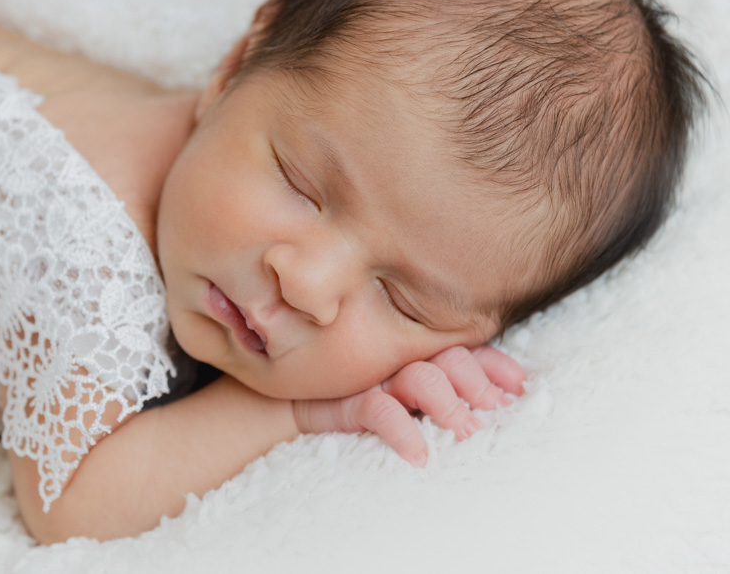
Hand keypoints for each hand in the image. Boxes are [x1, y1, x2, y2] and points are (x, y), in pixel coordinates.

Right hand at [292, 345, 524, 465]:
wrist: (291, 407)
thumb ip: (442, 396)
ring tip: (466, 433)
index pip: (466, 352)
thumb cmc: (356, 403)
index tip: (518, 389)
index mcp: (420, 357)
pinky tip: (419, 455)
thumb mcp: (404, 400)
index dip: (495, 366)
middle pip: (450, 358)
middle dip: (478, 385)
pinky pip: (379, 411)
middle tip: (493, 412)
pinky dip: (402, 431)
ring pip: (422, 378)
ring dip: (449, 405)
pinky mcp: (347, 400)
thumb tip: (495, 409)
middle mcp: (402, 362)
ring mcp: (376, 379)